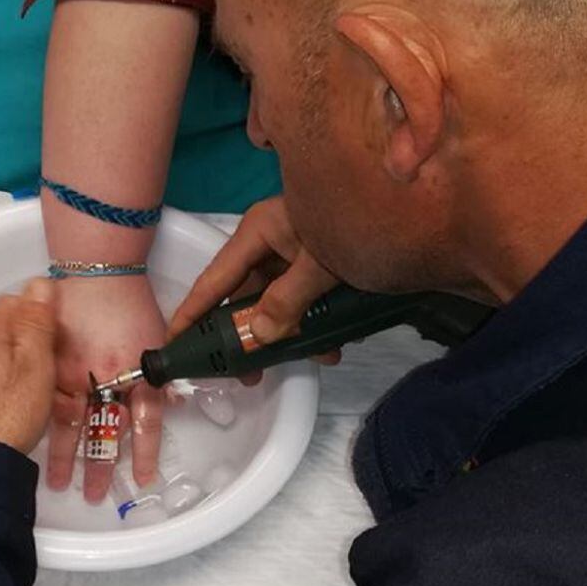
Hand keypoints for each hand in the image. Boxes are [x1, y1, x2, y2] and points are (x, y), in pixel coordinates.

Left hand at [0, 279, 56, 454]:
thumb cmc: (5, 418)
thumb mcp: (36, 366)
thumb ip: (37, 322)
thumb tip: (39, 284)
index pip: (16, 301)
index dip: (43, 317)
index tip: (60, 340)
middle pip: (3, 329)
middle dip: (31, 344)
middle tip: (55, 372)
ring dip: (16, 367)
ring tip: (39, 397)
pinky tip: (13, 408)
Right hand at [47, 275, 166, 503]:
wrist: (97, 271)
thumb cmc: (130, 302)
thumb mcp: (159, 337)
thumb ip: (164, 371)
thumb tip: (174, 400)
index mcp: (139, 373)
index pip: (146, 422)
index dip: (144, 453)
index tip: (143, 478)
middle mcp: (107, 379)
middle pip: (104, 432)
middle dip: (99, 468)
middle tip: (95, 496)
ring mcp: (75, 374)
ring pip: (71, 425)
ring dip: (66, 458)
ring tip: (60, 485)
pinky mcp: (50, 366)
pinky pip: (46, 402)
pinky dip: (43, 426)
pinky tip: (34, 443)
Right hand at [168, 195, 340, 381]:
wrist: (413, 210)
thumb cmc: (358, 223)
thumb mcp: (321, 268)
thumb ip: (286, 303)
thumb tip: (258, 336)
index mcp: (259, 231)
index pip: (214, 279)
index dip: (192, 314)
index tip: (174, 342)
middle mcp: (270, 240)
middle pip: (245, 295)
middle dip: (252, 336)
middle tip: (250, 374)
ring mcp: (294, 251)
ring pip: (278, 302)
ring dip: (294, 334)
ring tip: (317, 357)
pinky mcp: (317, 262)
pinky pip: (304, 298)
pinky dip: (316, 322)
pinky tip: (336, 343)